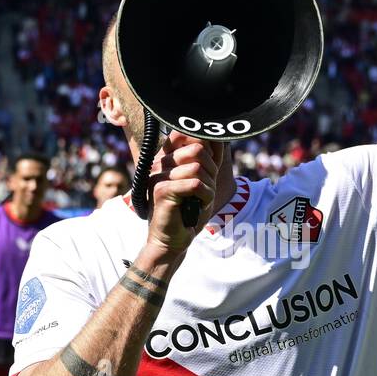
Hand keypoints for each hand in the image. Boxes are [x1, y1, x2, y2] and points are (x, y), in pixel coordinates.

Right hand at [144, 131, 221, 261]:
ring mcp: (157, 175)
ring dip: (208, 187)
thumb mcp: (202, 180)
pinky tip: (199, 205)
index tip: (209, 167)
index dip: (205, 147)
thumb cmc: (188, 212)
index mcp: (165, 157)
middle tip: (205, 188)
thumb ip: (209, 159)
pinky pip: (194, 184)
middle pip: (197, 149)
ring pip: (197, 168)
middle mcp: (158, 162)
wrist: (172, 241)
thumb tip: (218, 138)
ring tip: (201, 199)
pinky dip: (205, 196)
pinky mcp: (161, 190)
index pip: (185, 134)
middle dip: (211, 171)